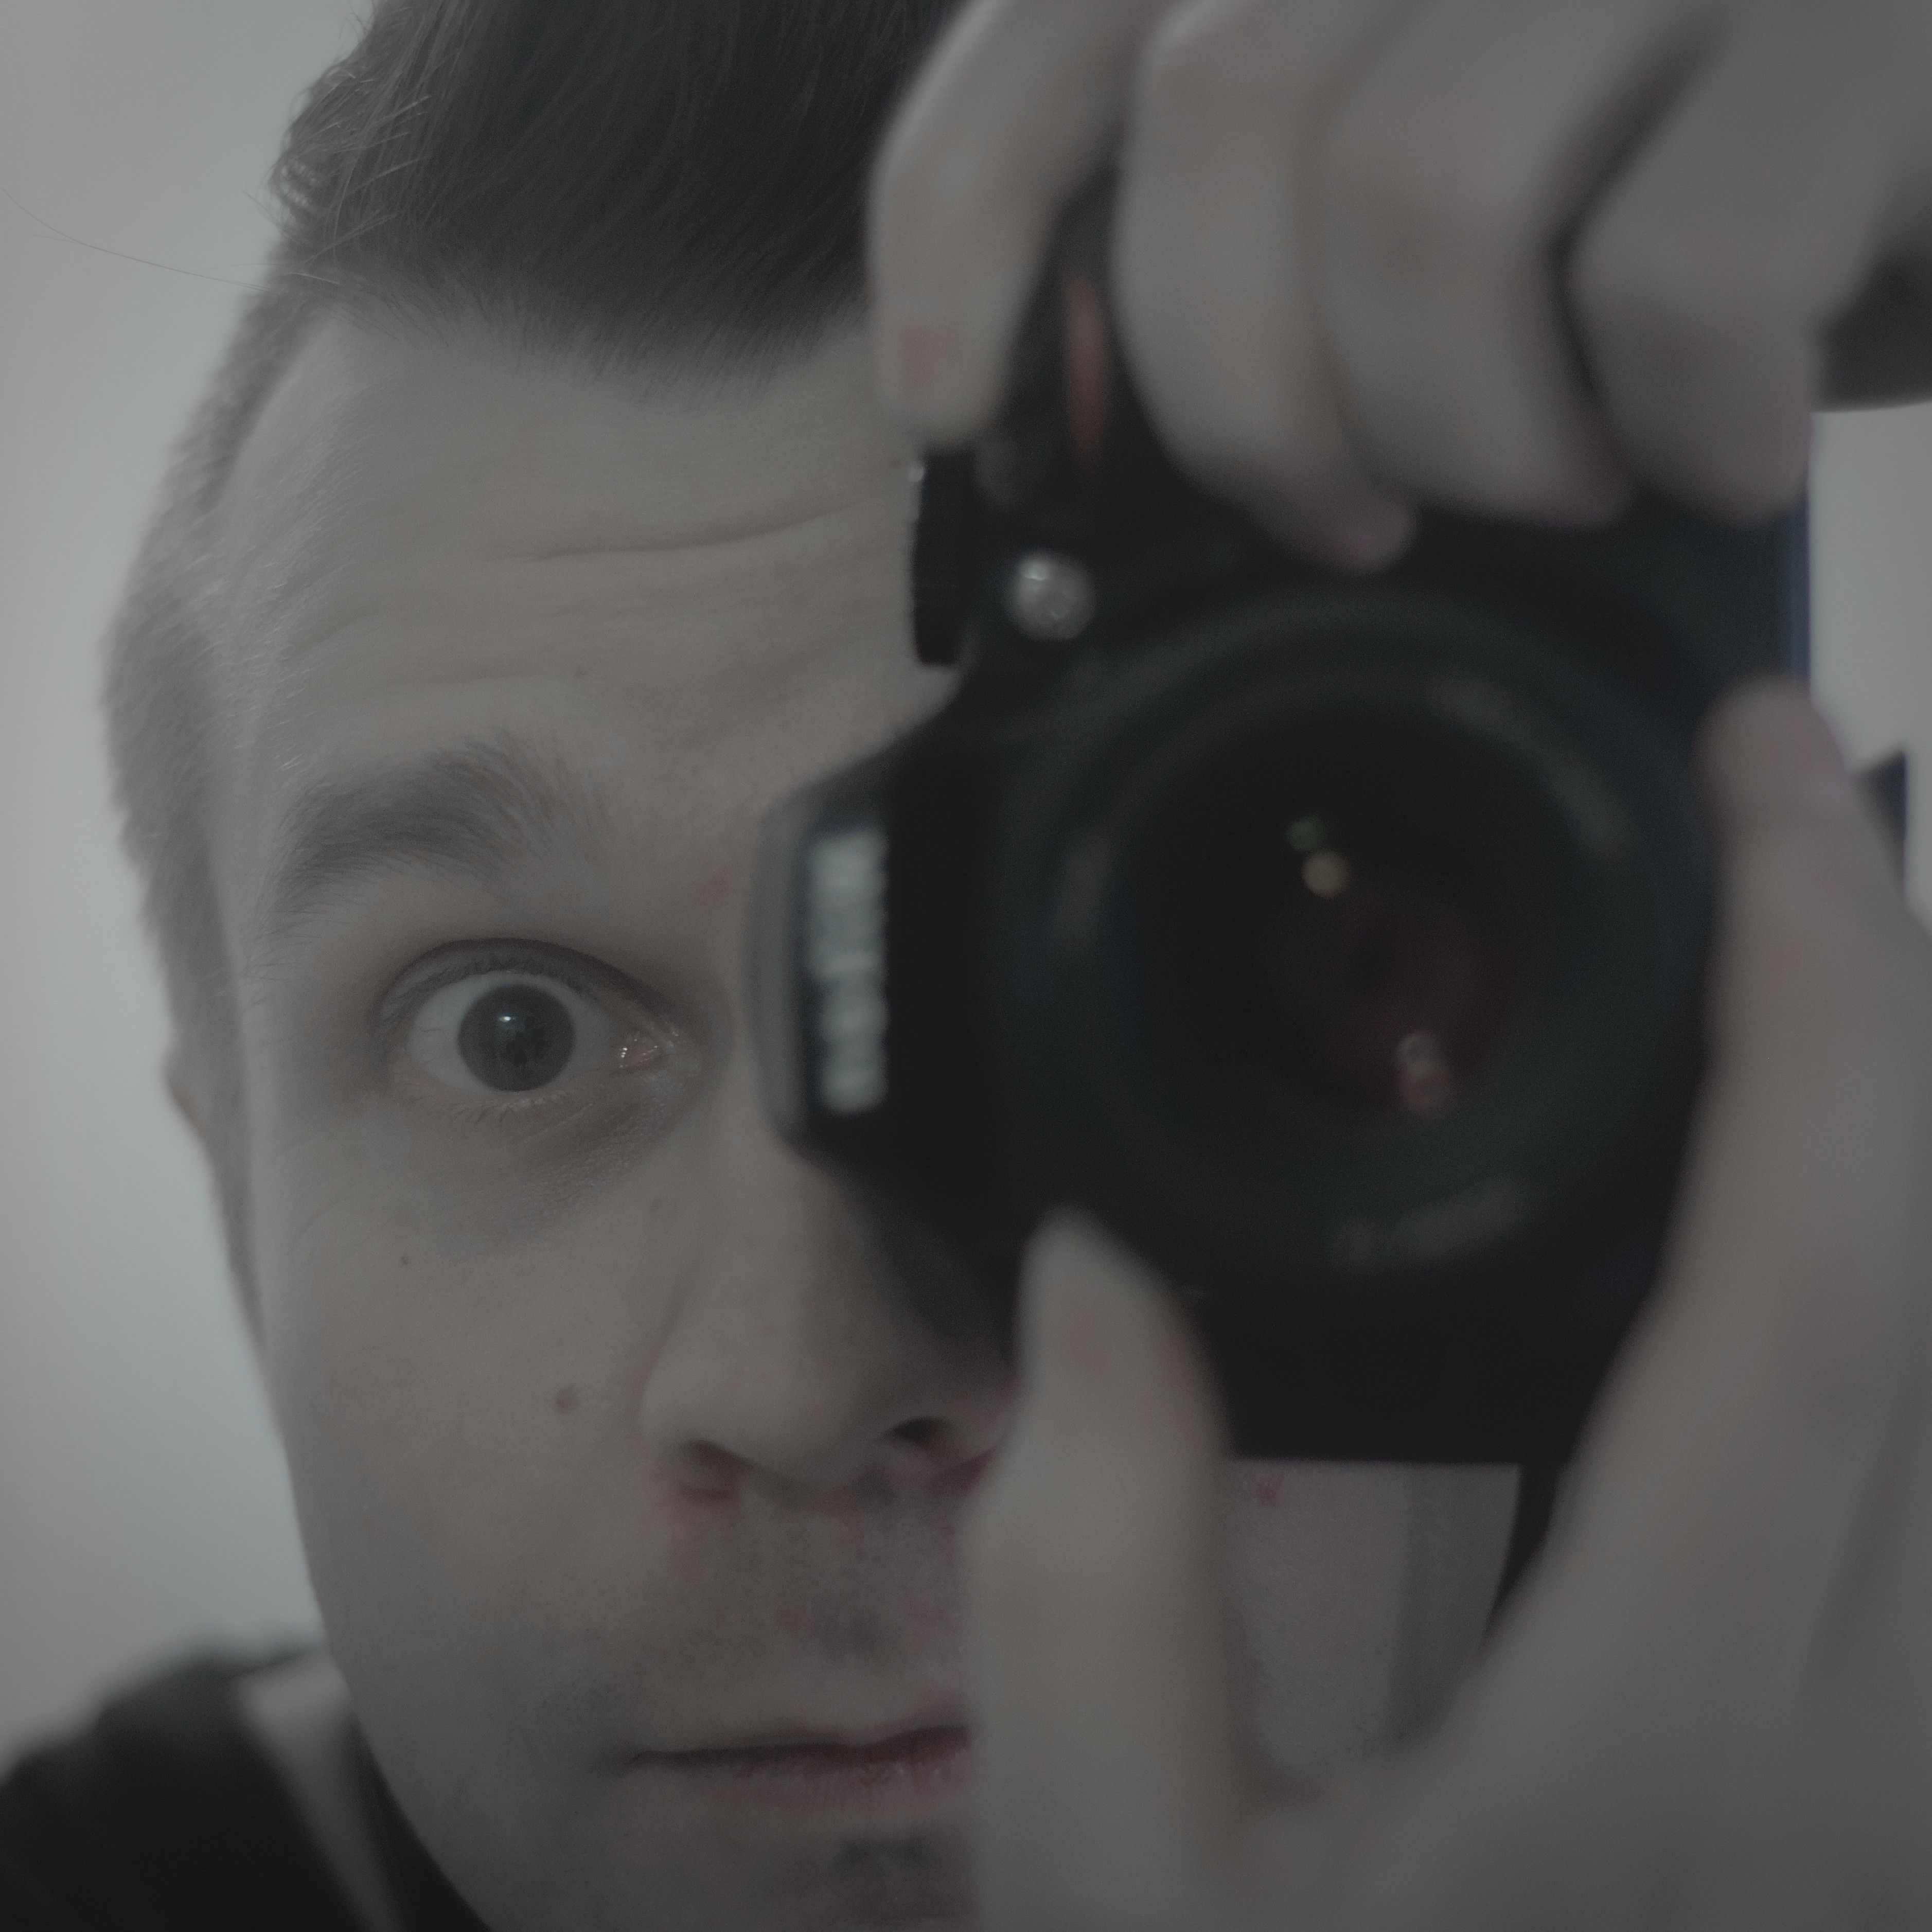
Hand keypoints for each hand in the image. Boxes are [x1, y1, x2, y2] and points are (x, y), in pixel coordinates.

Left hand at [871, 0, 1931, 566]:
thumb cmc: (1739, 181)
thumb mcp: (1495, 179)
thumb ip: (1287, 224)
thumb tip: (1085, 399)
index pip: (1071, 13)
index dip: (961, 212)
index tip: (950, 399)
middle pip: (1223, 115)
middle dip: (1247, 396)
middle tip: (1341, 517)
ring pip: (1421, 202)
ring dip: (1459, 426)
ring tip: (1550, 481)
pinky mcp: (1880, 26)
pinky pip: (1677, 279)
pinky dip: (1680, 425)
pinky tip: (1716, 456)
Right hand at [966, 681, 1931, 1930]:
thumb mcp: (1106, 1871)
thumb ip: (1085, 1559)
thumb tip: (1098, 1260)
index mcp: (1672, 1743)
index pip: (1819, 1282)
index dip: (1822, 990)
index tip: (1749, 783)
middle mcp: (1874, 1750)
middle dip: (1892, 982)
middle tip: (1763, 793)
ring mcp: (1916, 1771)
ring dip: (1903, 1103)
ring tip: (1781, 927)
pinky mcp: (1888, 1772)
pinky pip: (1931, 1435)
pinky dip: (1885, 1247)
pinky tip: (1794, 1169)